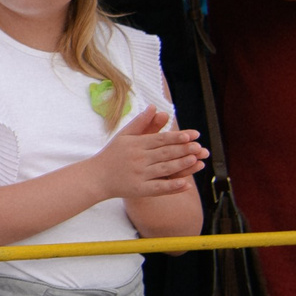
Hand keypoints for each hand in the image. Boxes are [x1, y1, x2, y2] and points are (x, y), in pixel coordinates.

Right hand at [89, 105, 206, 200]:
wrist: (96, 177)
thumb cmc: (112, 154)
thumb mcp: (124, 135)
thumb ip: (140, 122)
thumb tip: (154, 106)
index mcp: (136, 144)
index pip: (160, 139)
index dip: (176, 137)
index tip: (191, 135)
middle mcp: (138, 158)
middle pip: (165, 153)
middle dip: (184, 149)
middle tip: (199, 147)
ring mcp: (139, 175)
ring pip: (165, 169)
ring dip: (181, 165)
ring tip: (196, 160)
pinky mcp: (139, 189)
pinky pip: (159, 188)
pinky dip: (173, 186)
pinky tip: (186, 184)